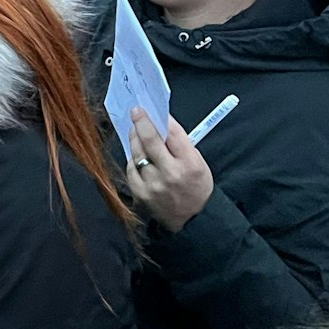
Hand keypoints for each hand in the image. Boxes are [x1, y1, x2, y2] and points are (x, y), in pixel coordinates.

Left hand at [126, 108, 213, 231]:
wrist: (193, 219)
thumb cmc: (196, 187)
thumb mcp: (198, 163)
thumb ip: (180, 145)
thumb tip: (161, 124)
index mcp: (189, 163)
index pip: (171, 134)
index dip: (159, 119)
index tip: (149, 109)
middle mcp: (171, 173)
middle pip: (150, 140)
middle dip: (141, 122)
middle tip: (136, 112)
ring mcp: (154, 184)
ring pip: (137, 153)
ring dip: (134, 139)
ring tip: (135, 131)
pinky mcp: (141, 193)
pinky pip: (131, 169)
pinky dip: (133, 160)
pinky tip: (136, 155)